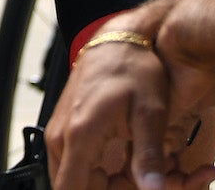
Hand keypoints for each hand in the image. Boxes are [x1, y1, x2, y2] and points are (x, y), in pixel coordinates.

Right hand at [48, 28, 182, 189]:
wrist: (119, 39)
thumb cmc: (134, 68)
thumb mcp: (151, 113)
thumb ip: (149, 156)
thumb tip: (154, 189)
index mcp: (80, 135)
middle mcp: (62, 137)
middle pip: (72, 187)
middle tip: (136, 182)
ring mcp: (60, 132)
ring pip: (74, 178)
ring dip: (101, 185)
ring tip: (132, 176)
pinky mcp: (66, 128)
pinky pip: (75, 164)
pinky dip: (96, 173)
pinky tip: (122, 167)